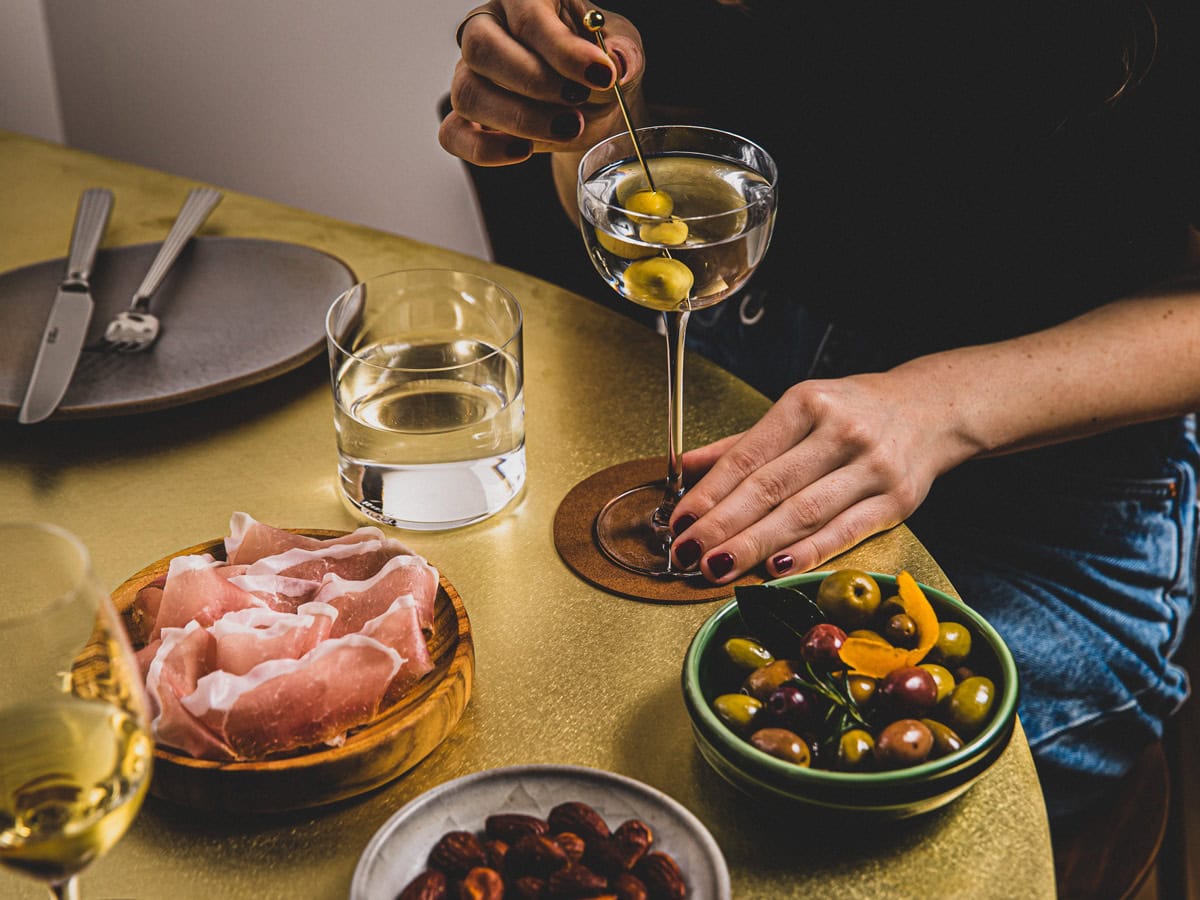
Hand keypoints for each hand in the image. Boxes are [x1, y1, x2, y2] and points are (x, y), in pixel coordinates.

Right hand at [439, 1, 644, 165]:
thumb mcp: (621, 50)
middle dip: (534, 83)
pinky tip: (523, 151)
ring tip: (568, 128)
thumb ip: (624, 53)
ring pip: (468, 94)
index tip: (601, 74)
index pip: (528, 16)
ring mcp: (471, 74)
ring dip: (520, 119)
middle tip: (578, 103)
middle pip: (481, 48)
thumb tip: (618, 64)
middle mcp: (488, 30)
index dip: (563, 49)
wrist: (590, 105)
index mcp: (524, 0)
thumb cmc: (597, 66)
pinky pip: (453, 134)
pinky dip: (484, 149)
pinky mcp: (467, 117)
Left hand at [668, 372, 974, 582]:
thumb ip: (743, 444)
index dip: (710, 492)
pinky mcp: (897, 501)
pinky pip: (845, 532)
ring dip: (755, 545)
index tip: (679, 520)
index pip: (748, 456)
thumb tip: (685, 467)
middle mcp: (841, 432)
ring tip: (717, 567)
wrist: (933, 410)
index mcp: (807, 404)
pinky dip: (808, 553)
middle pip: (771, 488)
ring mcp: (872, 468)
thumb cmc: (854, 412)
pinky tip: (775, 570)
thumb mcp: (799, 410)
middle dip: (723, 525)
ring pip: (803, 514)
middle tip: (687, 553)